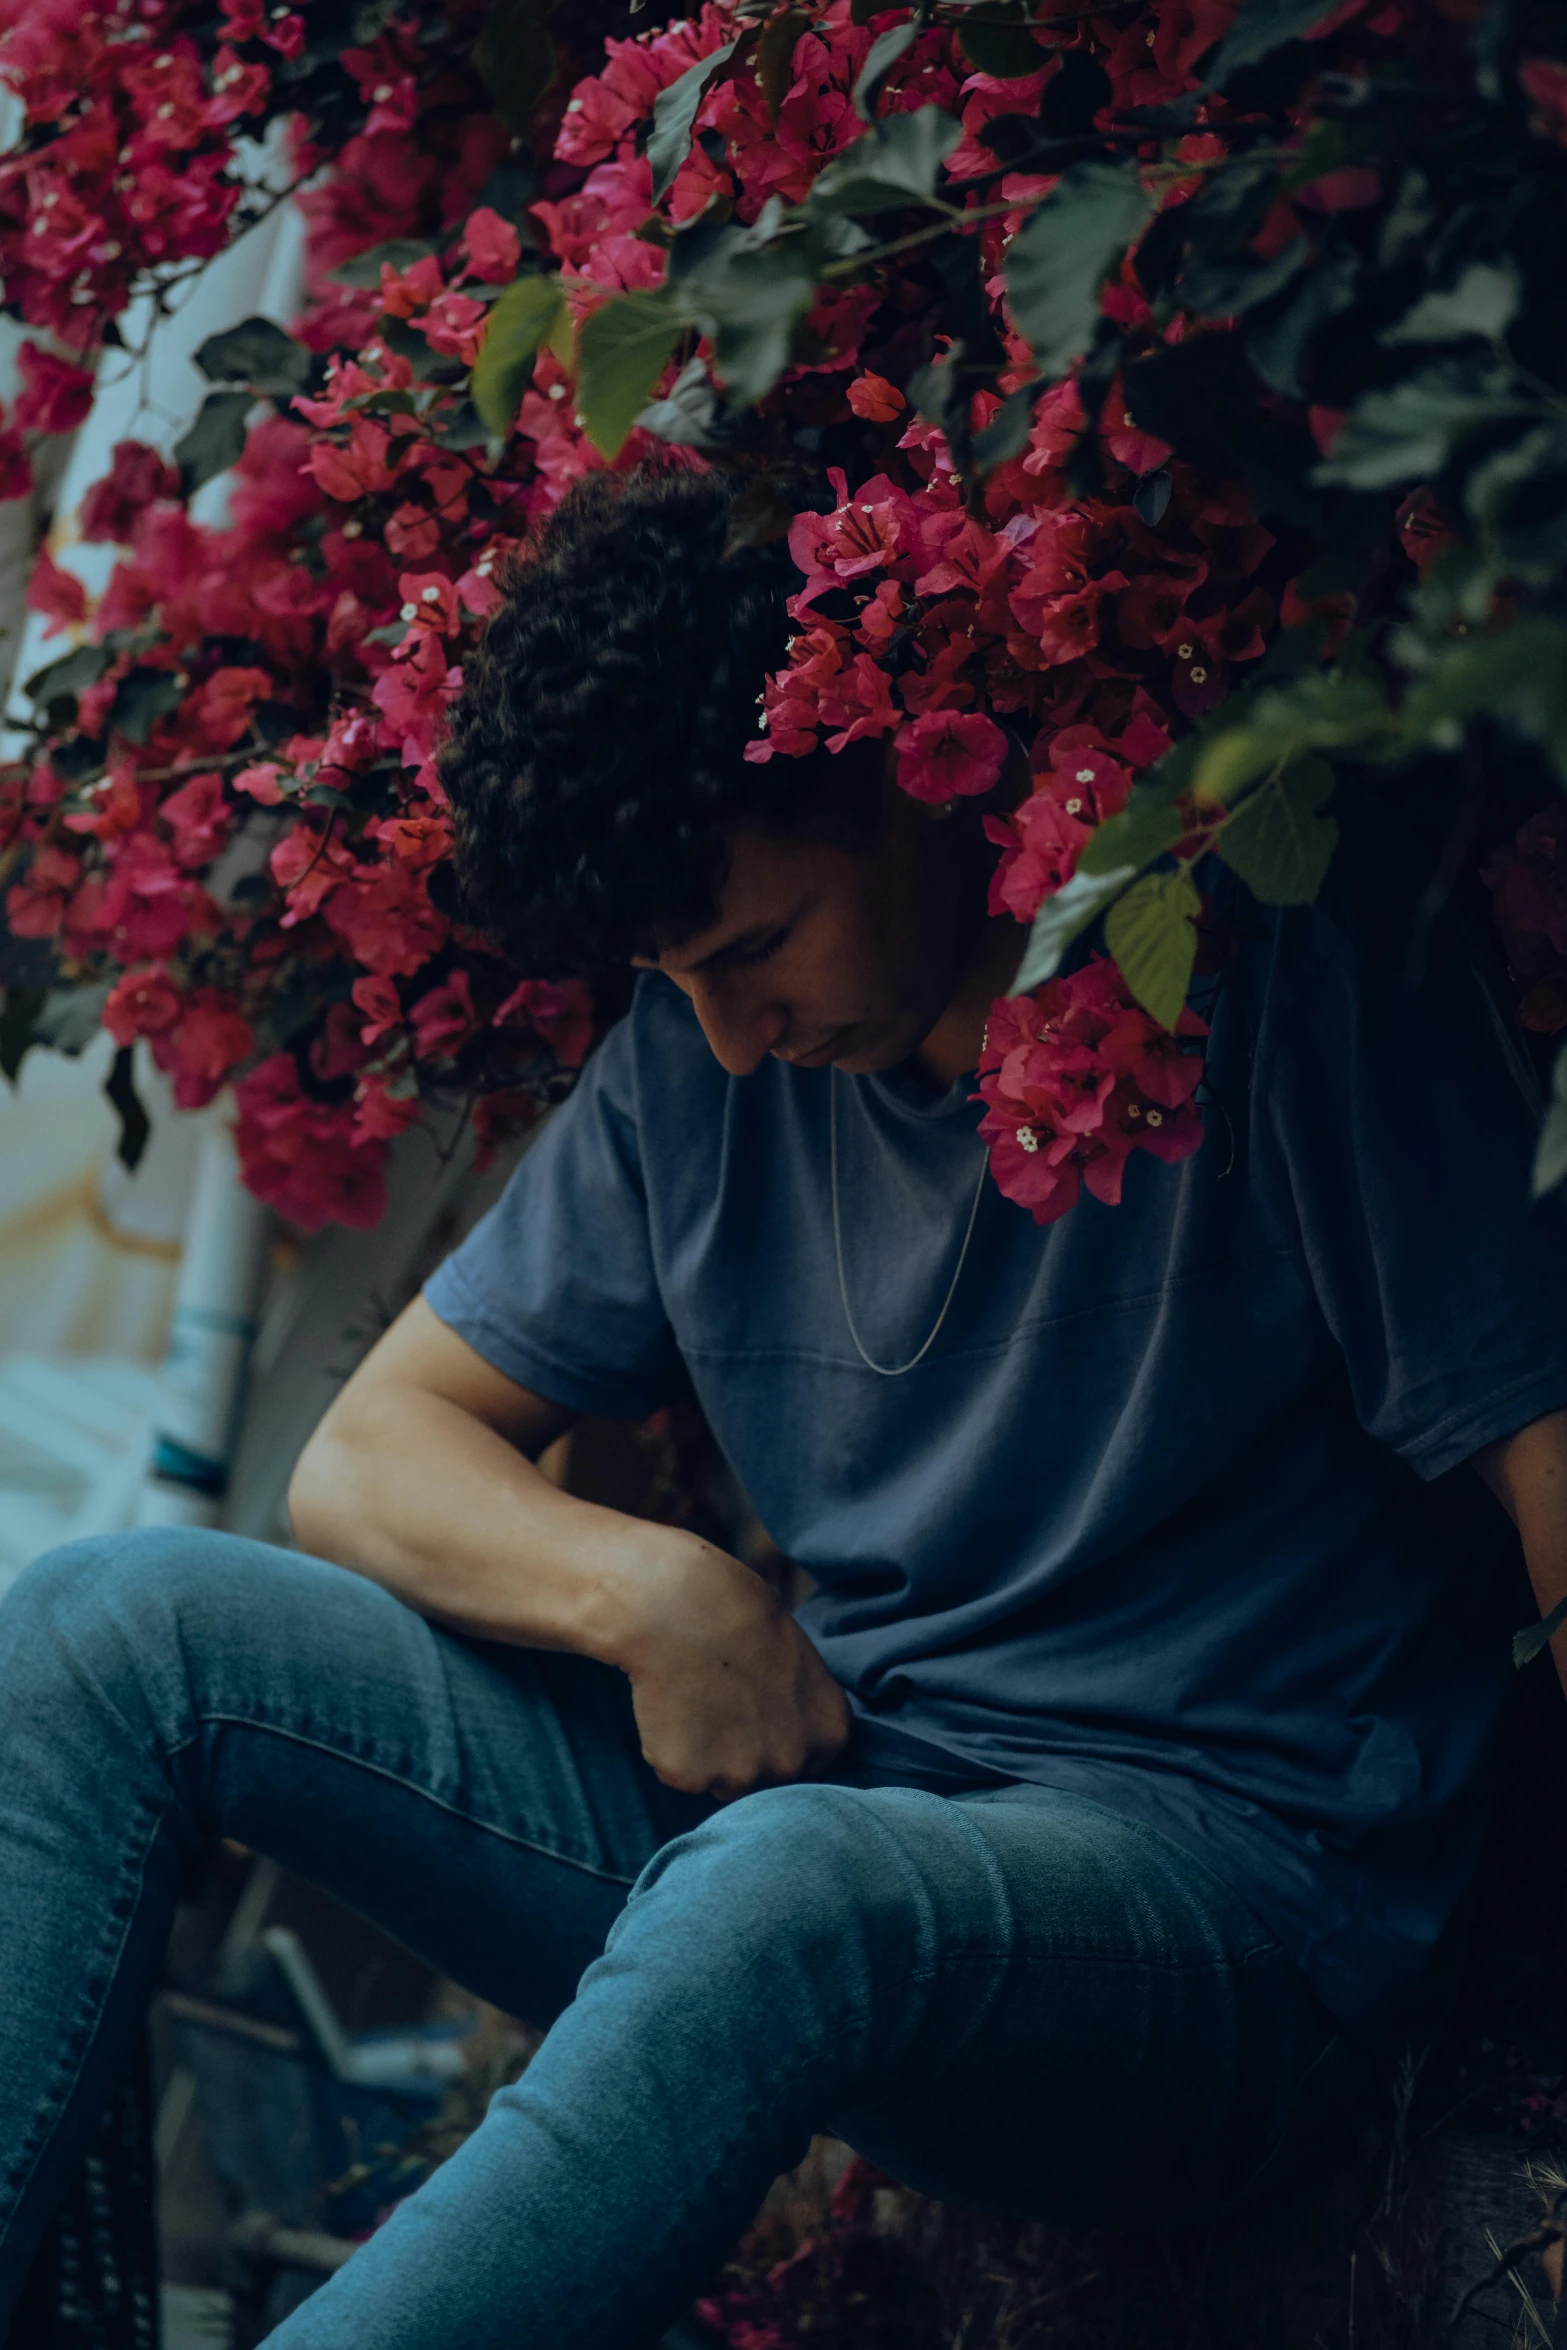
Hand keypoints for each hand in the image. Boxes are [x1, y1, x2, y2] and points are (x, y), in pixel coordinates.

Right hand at [610, 1534, 850, 1800]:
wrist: (681, 1603)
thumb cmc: (738, 1616)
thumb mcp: (800, 1663)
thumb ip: (801, 1711)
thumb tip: (787, 1735)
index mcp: (830, 1733)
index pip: (806, 1764)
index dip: (774, 1737)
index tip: (754, 1704)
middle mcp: (793, 1763)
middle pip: (764, 1782)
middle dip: (741, 1753)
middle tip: (720, 1698)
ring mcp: (741, 1774)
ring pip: (718, 1782)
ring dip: (704, 1754)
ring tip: (695, 1697)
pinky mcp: (688, 1776)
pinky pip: (675, 1773)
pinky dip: (668, 1746)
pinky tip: (669, 1704)